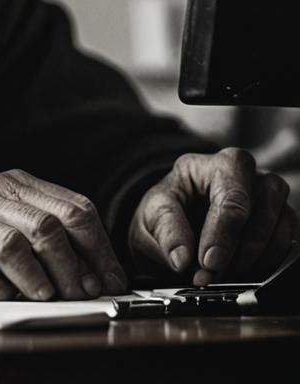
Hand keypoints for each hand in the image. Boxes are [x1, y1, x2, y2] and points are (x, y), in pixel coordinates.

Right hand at [0, 169, 127, 307]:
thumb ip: (28, 226)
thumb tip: (87, 265)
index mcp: (5, 185)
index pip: (73, 208)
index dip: (100, 248)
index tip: (112, 280)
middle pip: (57, 224)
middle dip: (83, 267)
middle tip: (89, 296)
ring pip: (29, 242)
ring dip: (51, 279)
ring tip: (53, 300)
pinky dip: (9, 289)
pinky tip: (13, 298)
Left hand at [128, 148, 297, 285]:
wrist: (177, 219)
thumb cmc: (169, 209)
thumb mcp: (153, 212)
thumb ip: (166, 230)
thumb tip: (182, 259)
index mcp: (213, 165)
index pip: (230, 196)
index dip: (222, 234)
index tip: (208, 262)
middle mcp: (248, 175)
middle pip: (266, 202)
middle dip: (243, 245)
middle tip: (216, 273)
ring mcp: (269, 197)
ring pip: (283, 222)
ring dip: (256, 257)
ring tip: (226, 275)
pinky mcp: (281, 220)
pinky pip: (288, 242)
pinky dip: (267, 263)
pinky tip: (242, 272)